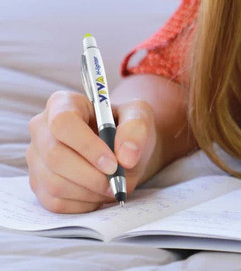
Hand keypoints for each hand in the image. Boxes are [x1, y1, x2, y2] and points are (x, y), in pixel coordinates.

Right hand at [26, 90, 157, 212]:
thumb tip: (126, 157)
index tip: (113, 163)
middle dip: (90, 175)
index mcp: (63, 103)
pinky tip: (99, 193)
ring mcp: (36, 158)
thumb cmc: (126, 126)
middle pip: (55, 156)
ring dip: (89, 191)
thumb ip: (136, 129)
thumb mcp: (139, 116)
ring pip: (54, 182)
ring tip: (112, 186)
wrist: (121, 148)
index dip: (87, 146)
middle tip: (116, 181)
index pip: (63, 122)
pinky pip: (55, 202)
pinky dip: (82, 204)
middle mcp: (41, 128)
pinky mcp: (38, 184)